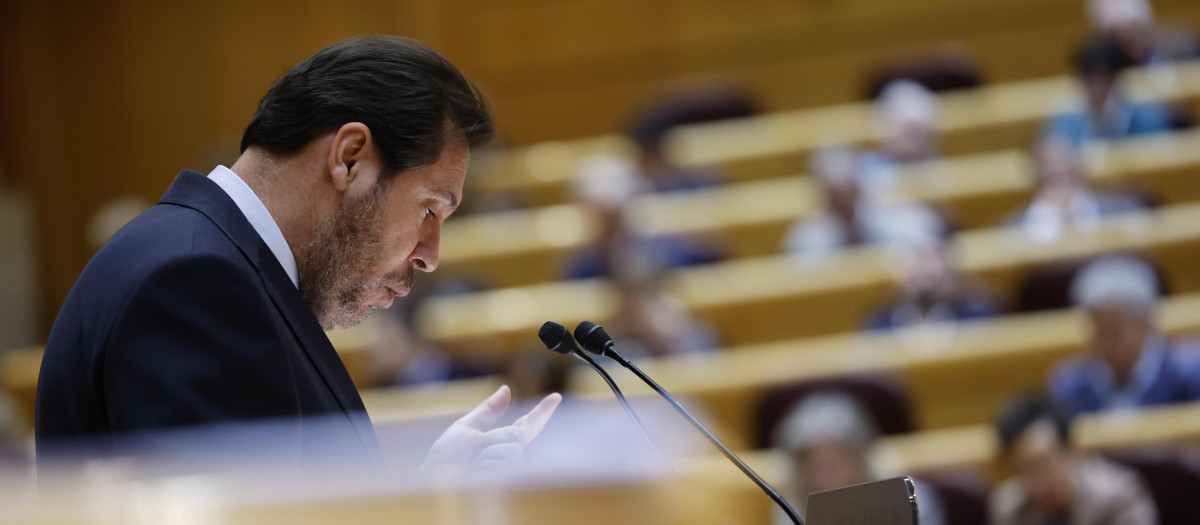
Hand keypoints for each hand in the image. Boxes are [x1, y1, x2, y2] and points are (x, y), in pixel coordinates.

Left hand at [419, 385, 561, 476]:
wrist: (434, 479)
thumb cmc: (446, 458)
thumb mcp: (467, 428)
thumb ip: (489, 411)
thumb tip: (507, 389)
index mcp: (500, 439)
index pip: (527, 425)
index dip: (542, 411)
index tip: (555, 397)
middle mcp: (510, 455)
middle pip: (517, 435)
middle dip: (491, 439)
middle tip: (474, 451)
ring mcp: (510, 470)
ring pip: (512, 449)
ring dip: (487, 453)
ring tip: (474, 465)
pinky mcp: (508, 482)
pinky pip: (506, 462)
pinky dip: (486, 465)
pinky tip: (477, 475)